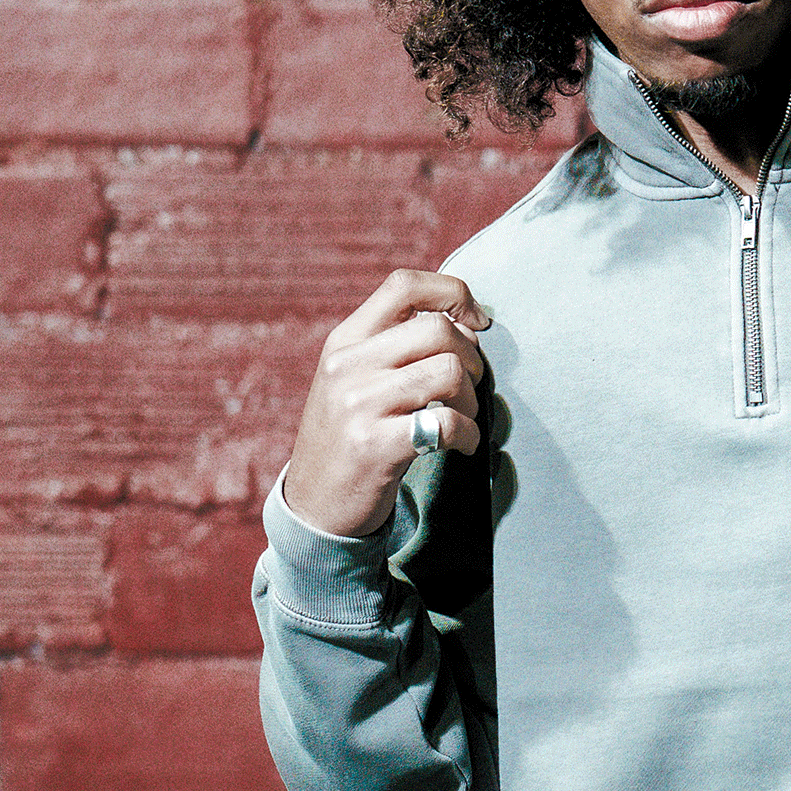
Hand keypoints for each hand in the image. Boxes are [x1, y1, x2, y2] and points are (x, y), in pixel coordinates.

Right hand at [282, 270, 492, 538]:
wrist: (315, 506)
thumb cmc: (350, 436)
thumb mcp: (356, 380)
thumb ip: (400, 347)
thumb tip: (470, 327)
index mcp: (345, 341)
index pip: (403, 285)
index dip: (452, 292)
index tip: (475, 321)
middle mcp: (347, 366)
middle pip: (437, 329)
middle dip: (472, 356)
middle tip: (471, 383)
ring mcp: (358, 405)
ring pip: (448, 372)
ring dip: (472, 397)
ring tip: (463, 416)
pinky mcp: (375, 446)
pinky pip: (447, 423)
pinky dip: (469, 435)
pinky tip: (462, 445)